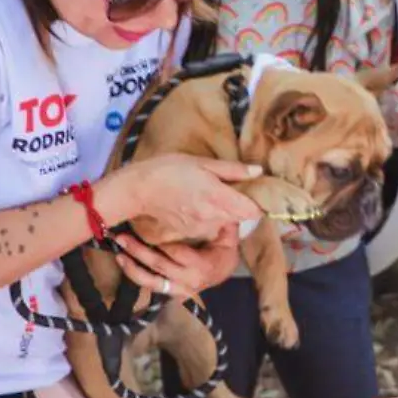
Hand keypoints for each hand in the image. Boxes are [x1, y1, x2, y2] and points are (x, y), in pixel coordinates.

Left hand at [112, 223, 240, 296]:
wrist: (224, 273)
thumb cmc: (224, 250)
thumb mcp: (229, 235)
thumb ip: (225, 221)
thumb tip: (223, 203)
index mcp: (203, 267)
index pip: (179, 254)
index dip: (164, 243)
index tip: (150, 227)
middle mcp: (189, 281)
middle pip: (160, 265)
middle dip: (139, 251)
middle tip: (122, 237)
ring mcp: (178, 289)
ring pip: (151, 281)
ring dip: (132, 267)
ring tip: (118, 252)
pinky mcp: (170, 292)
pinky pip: (151, 285)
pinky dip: (135, 275)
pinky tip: (123, 262)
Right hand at [122, 154, 263, 243]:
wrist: (138, 191)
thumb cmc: (169, 170)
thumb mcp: (202, 163)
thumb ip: (233, 170)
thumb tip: (258, 171)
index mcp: (219, 198)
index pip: (254, 211)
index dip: (258, 203)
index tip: (254, 192)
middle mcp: (213, 218)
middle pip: (240, 217)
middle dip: (239, 205)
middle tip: (228, 188)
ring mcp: (201, 229)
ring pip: (224, 222)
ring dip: (221, 212)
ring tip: (205, 194)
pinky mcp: (191, 234)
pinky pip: (208, 227)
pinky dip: (206, 218)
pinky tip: (194, 204)